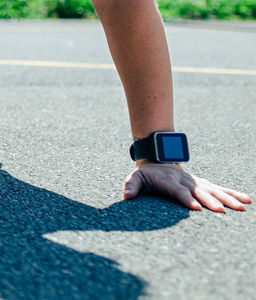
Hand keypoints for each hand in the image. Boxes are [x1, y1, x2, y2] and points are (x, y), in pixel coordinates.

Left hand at [123, 163, 250, 211]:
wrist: (158, 160)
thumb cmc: (146, 175)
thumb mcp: (134, 178)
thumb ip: (131, 186)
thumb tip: (126, 196)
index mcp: (169, 181)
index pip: (178, 191)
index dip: (186, 198)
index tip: (196, 208)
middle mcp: (185, 181)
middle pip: (200, 191)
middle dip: (211, 201)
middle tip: (222, 210)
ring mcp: (196, 182)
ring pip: (214, 190)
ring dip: (228, 198)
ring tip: (242, 206)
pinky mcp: (203, 184)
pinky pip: (220, 188)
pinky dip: (233, 193)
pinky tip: (246, 200)